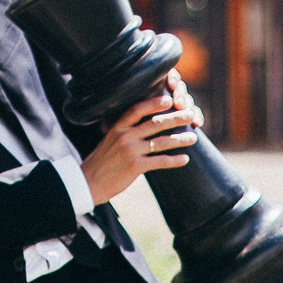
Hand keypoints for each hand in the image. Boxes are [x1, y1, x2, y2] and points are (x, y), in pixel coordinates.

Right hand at [83, 78, 200, 203]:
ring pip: (161, 142)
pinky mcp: (136, 166)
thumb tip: (144, 126)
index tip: (169, 99)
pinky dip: (174, 161)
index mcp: (118, 127)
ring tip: (193, 138)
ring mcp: (130, 151)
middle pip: (155, 123)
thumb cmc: (102, 162)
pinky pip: (160, 161)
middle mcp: (125, 136)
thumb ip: (124, 132)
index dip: (154, 103)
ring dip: (180, 139)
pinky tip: (185, 160)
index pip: (138, 110)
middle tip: (190, 114)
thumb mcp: (109, 141)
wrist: (89, 183)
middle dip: (175, 118)